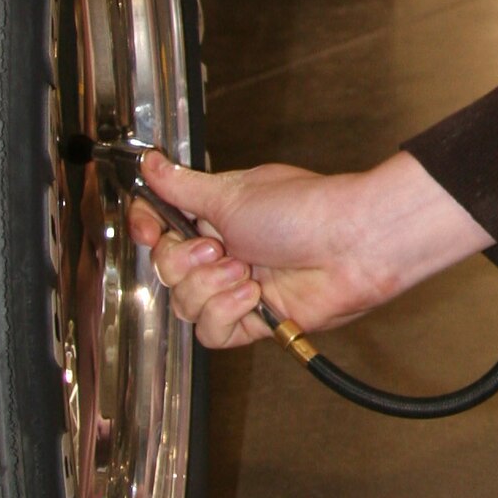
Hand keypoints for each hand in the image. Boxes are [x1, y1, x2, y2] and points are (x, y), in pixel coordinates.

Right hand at [128, 150, 490, 350]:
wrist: (349, 244)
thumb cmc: (304, 209)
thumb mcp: (232, 192)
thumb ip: (183, 186)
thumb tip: (152, 164)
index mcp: (216, 216)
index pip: (161, 228)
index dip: (148, 231)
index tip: (147, 229)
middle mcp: (223, 252)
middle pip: (167, 272)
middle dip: (185, 263)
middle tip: (217, 248)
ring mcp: (236, 287)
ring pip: (185, 305)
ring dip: (210, 288)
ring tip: (244, 270)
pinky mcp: (252, 321)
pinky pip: (212, 332)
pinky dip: (226, 313)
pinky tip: (253, 295)